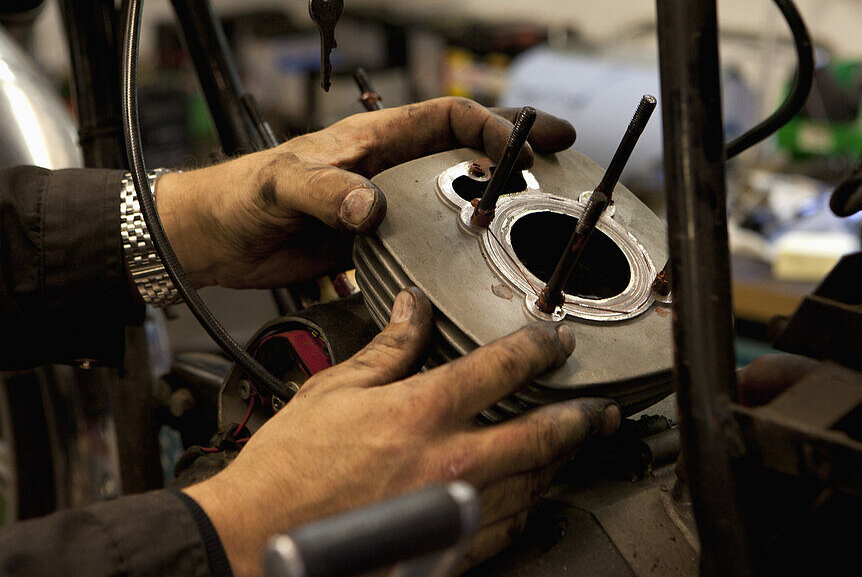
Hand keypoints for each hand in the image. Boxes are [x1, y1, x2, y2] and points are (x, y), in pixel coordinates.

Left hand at [154, 98, 574, 288]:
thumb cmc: (238, 195)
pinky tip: (483, 264)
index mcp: (372, 141)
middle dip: (517, 147)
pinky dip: (461, 245)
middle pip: (465, 150)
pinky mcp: (376, 243)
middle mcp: (388, 169)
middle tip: (563, 155)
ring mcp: (386, 206)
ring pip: (454, 195)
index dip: (492, 126)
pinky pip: (430, 239)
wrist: (210, 240)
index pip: (448, 117)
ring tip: (540, 211)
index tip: (528, 145)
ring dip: (496, 199)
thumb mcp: (280, 186)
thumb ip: (324, 192)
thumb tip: (372, 207)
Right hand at [184, 288, 618, 576]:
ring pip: (534, 483)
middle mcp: (450, 461)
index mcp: (423, 412)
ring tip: (573, 447)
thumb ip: (386, 349)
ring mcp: (455, 511)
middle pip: (543, 434)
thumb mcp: (333, 390)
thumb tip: (411, 311)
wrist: (260, 542)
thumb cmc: (287, 469)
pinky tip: (529, 496)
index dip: (540, 347)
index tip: (555, 340)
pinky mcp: (448, 550)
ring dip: (560, 462)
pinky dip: (527, 507)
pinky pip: (508, 528)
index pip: (504, 367)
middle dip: (582, 418)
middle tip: (601, 409)